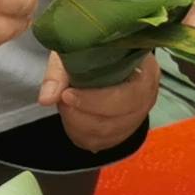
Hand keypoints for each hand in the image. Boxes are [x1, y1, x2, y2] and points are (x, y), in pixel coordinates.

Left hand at [39, 46, 159, 153]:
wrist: (101, 60)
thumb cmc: (93, 52)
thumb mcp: (75, 51)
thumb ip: (60, 72)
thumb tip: (47, 98)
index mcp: (145, 71)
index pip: (129, 95)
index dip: (96, 100)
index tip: (67, 95)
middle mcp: (147, 97)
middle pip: (118, 119)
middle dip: (82, 114)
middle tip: (62, 100)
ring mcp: (137, 117)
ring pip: (107, 134)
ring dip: (78, 124)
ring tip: (65, 105)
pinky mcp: (124, 131)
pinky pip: (101, 142)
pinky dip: (80, 133)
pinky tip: (71, 117)